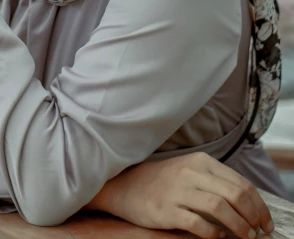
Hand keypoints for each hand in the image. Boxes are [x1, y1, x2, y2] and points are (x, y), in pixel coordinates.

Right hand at [91, 152, 274, 238]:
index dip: (259, 205)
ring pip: (220, 208)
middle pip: (235, 195)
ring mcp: (179, 191)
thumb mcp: (190, 171)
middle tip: (259, 232)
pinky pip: (198, 224)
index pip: (240, 183)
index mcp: (201, 162)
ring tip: (246, 237)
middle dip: (253, 217)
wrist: (127, 185)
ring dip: (239, 227)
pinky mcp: (167, 210)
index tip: (265, 221)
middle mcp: (192, 173)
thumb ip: (215, 181)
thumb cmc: (164, 181)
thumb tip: (247, 203)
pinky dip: (215, 234)